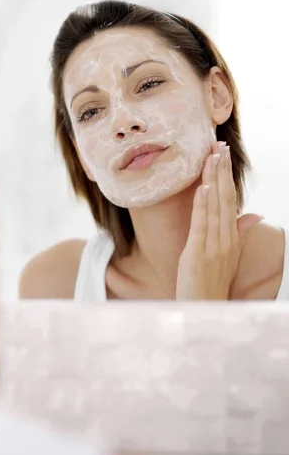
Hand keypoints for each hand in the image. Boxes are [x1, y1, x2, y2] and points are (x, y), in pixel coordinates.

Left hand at [176, 141, 262, 299]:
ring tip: (212, 158)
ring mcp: (213, 246)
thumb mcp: (228, 255)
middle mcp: (226, 238)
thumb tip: (255, 215)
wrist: (205, 309)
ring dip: (212, 180)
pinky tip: (202, 188)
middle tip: (219, 146)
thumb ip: (240, 233)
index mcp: (231, 237)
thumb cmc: (212, 281)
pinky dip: (202, 206)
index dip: (226, 176)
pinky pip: (201, 225)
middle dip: (221, 171)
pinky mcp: (198, 253)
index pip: (229, 200)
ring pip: (215, 207)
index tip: (222, 155)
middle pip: (224, 198)